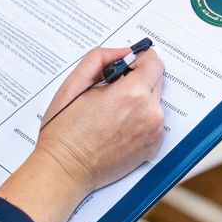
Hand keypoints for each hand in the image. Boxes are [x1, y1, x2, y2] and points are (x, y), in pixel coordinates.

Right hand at [0, 46, 166, 221]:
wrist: (64, 169)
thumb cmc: (64, 130)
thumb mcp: (74, 84)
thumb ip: (100, 58)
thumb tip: (124, 52)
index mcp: (132, 93)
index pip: (154, 62)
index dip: (137, 61)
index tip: (125, 67)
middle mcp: (149, 113)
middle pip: (156, 81)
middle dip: (137, 80)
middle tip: (111, 93)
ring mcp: (154, 132)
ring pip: (154, 102)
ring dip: (139, 101)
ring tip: (111, 114)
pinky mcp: (153, 147)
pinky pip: (153, 122)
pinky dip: (140, 121)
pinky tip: (117, 129)